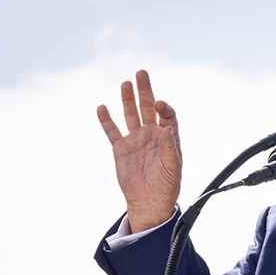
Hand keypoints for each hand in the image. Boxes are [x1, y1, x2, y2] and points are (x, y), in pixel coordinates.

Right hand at [97, 69, 181, 232]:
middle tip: (141, 73)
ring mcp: (135, 139)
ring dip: (127, 99)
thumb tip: (167, 127)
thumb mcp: (173, 167)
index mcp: (168, 137)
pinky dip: (106, 120)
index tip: (159, 103)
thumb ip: (170, 147)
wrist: (149, 201)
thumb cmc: (167, 185)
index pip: (167, 115)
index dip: (164, 107)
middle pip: (148, 107)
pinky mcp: (121, 148)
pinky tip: (102, 107)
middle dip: (145, 90)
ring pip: (130, 114)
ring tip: (126, 83)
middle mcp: (152, 134)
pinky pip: (112, 131)